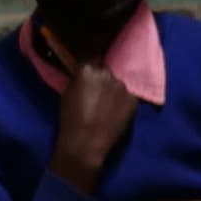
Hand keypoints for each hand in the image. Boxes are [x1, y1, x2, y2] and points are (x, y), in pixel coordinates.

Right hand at [48, 59, 140, 192]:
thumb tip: (85, 74)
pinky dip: (123, 103)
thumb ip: (79, 79)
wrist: (84, 144)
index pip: (92, 57)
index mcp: (87, 69)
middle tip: (98, 95)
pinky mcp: (133, 99)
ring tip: (107, 108)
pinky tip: (116, 114)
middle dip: (102, 80)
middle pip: (106, 71)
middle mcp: (106, 73)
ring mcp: (122, 86)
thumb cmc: (69, 120)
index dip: (92, 67)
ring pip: (117, 85)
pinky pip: (128, 97)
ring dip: (113, 92)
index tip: (91, 75)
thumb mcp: (68, 92)